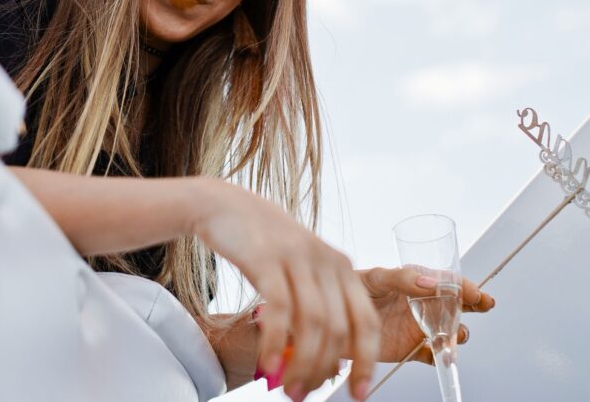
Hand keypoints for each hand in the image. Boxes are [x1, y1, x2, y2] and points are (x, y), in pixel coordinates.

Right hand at [191, 180, 380, 400]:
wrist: (223, 206)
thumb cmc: (262, 244)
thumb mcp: (299, 270)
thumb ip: (313, 306)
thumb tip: (321, 363)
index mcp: (341, 266)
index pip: (366, 322)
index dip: (366, 361)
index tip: (359, 393)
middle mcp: (326, 261)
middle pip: (339, 330)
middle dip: (324, 371)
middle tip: (304, 395)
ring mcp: (298, 258)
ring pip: (313, 325)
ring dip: (301, 365)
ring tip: (287, 389)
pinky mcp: (267, 258)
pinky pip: (279, 311)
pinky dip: (275, 344)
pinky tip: (267, 366)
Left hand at [357, 267, 495, 364]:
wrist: (333, 319)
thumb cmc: (352, 289)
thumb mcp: (375, 278)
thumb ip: (401, 278)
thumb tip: (430, 282)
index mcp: (415, 283)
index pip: (446, 282)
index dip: (464, 285)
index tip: (476, 292)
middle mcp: (421, 304)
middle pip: (456, 305)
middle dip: (473, 304)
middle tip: (484, 304)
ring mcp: (418, 327)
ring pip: (449, 331)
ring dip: (457, 333)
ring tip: (455, 334)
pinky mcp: (411, 348)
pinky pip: (433, 355)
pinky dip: (441, 358)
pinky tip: (442, 356)